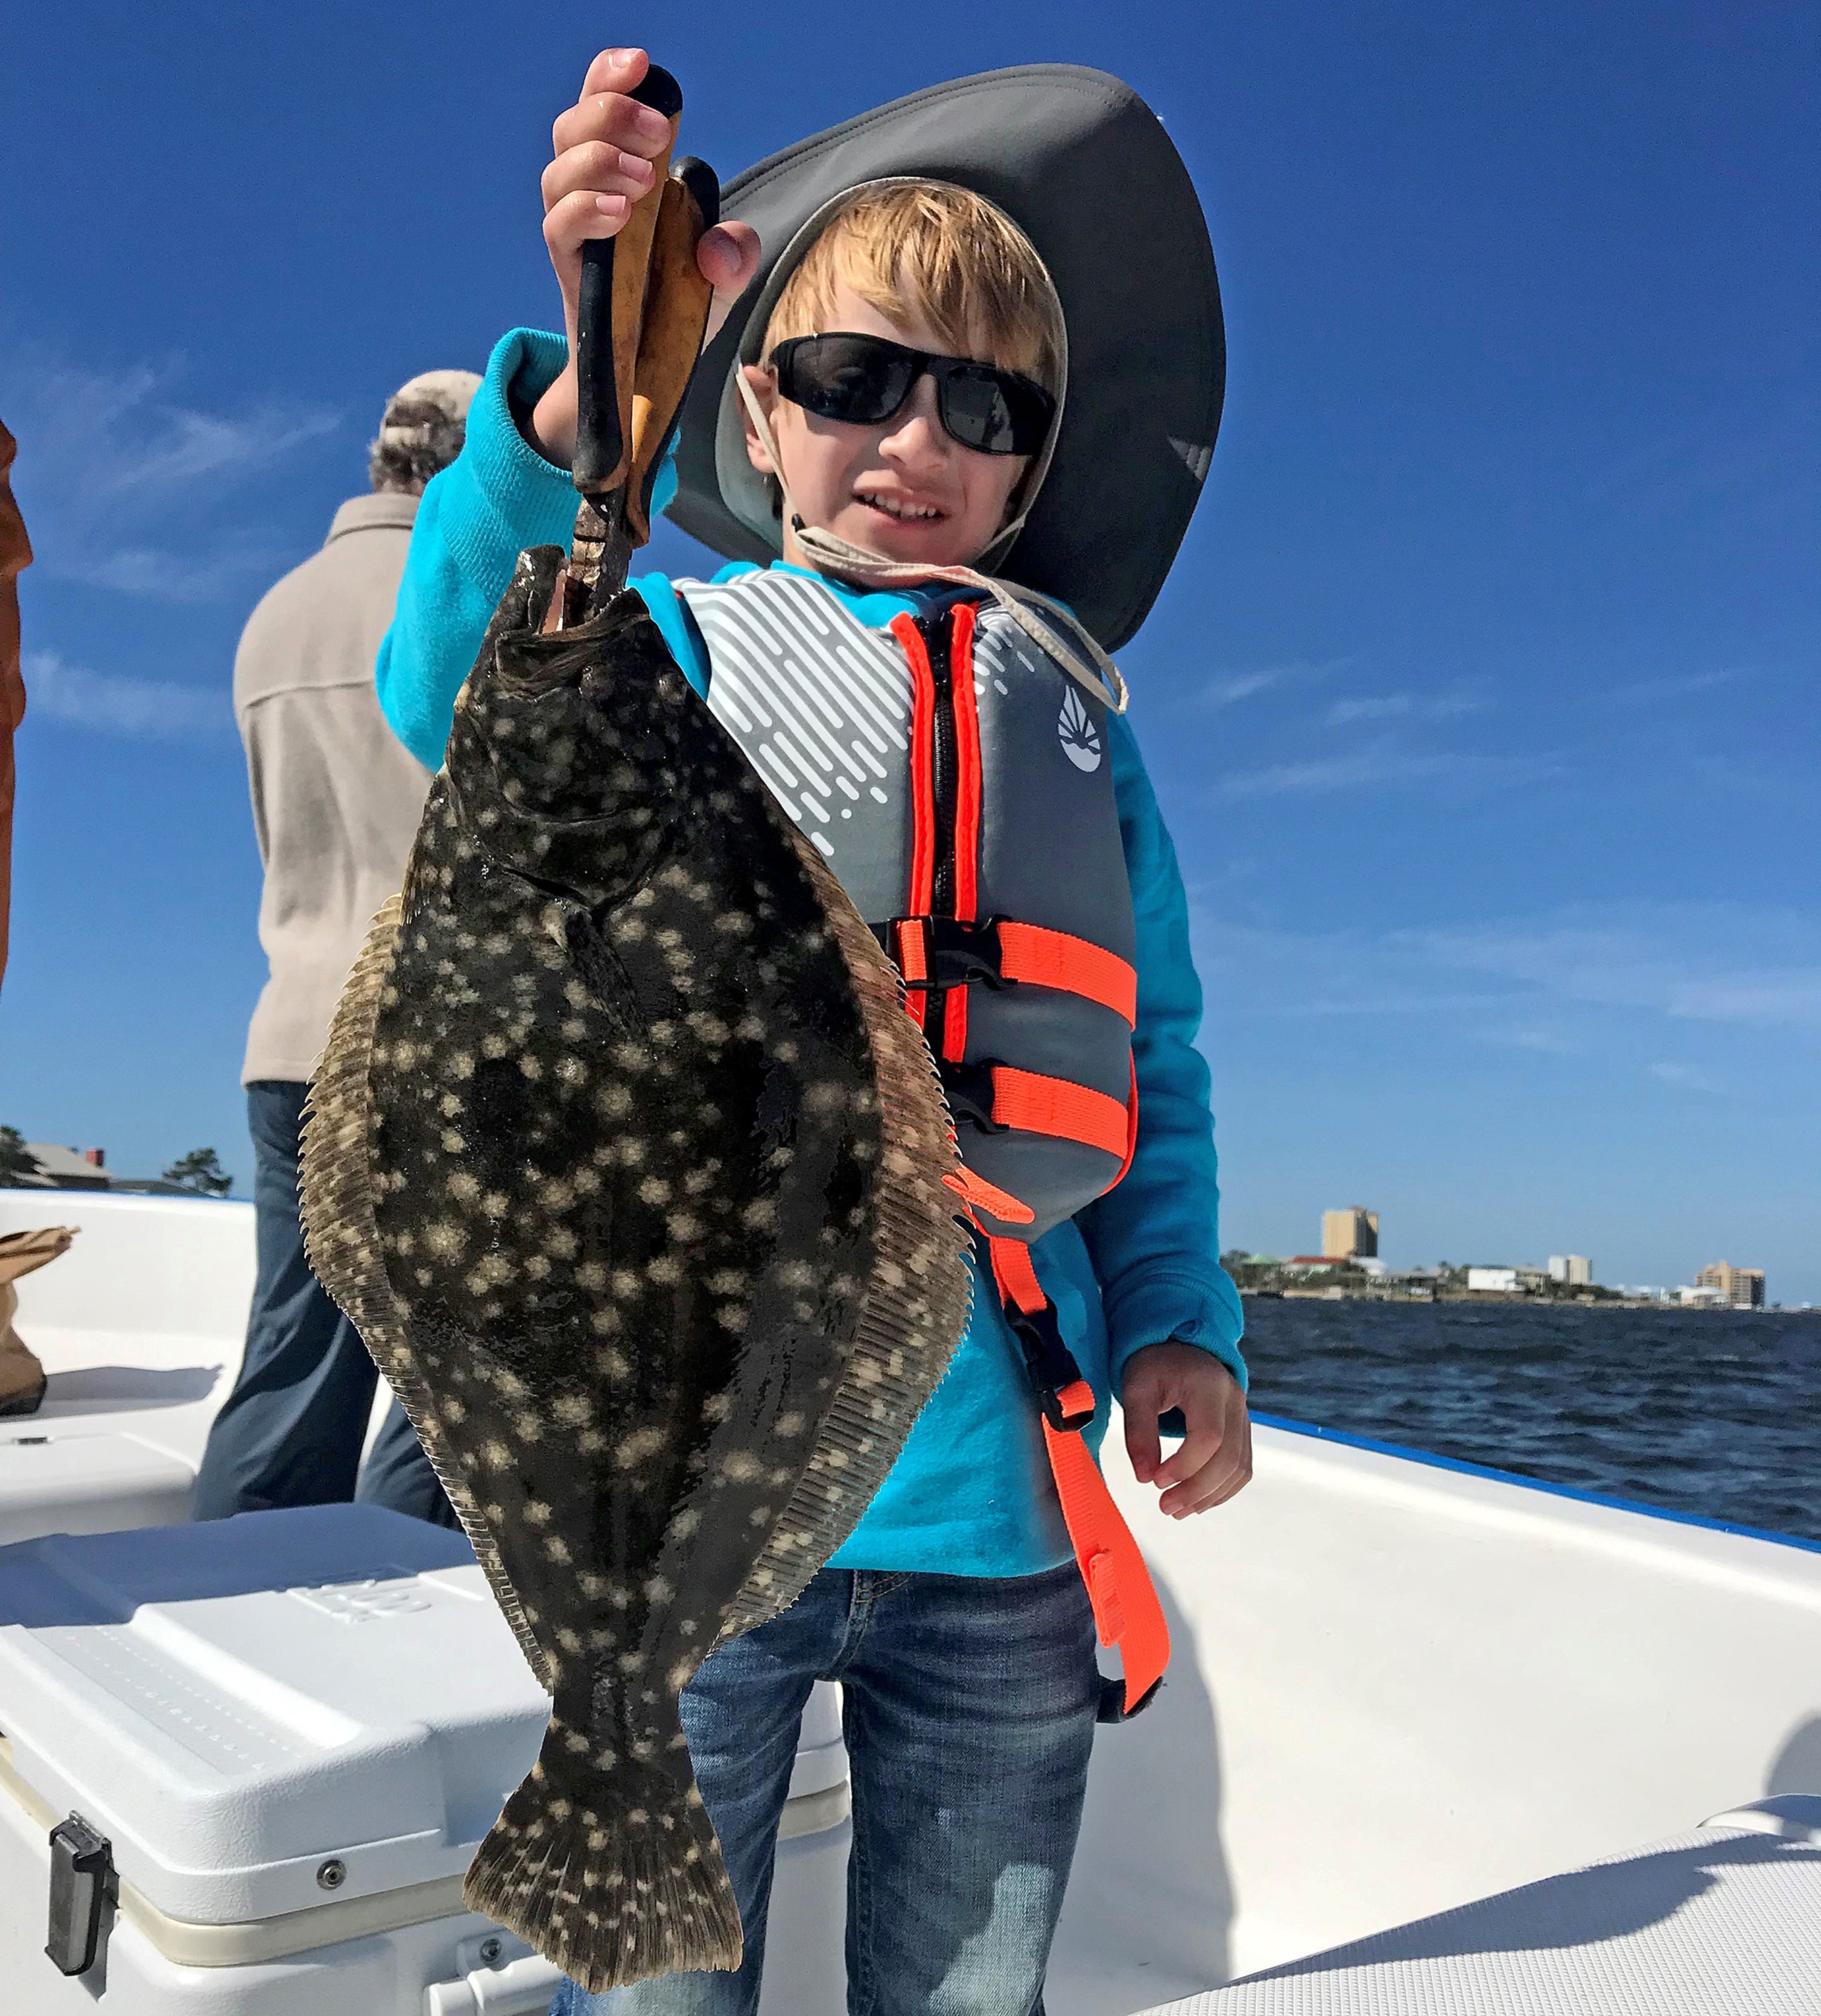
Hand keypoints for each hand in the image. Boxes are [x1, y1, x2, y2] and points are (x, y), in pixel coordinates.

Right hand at [529, 48, 762, 465]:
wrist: (646, 372)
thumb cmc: (676, 309)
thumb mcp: (719, 280)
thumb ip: (733, 254)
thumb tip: (724, 248)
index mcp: (618, 170)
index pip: (600, 105)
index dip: (611, 76)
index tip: (642, 64)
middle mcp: (586, 190)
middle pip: (572, 126)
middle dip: (611, 114)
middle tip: (658, 133)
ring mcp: (573, 229)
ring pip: (559, 170)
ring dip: (600, 161)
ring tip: (645, 182)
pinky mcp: (567, 266)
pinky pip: (559, 225)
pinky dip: (588, 210)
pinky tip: (621, 215)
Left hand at [1121, 1342, 1252, 1517]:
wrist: (1180, 1347)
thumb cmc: (1155, 1366)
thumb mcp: (1136, 1389)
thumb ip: (1138, 1431)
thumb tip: (1144, 1477)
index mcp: (1208, 1385)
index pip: (1209, 1436)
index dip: (1185, 1465)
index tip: (1155, 1480)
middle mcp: (1234, 1401)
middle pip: (1229, 1458)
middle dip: (1197, 1490)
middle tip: (1165, 1506)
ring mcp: (1243, 1416)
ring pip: (1239, 1468)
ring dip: (1210, 1496)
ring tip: (1177, 1509)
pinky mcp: (1242, 1430)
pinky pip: (1242, 1467)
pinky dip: (1222, 1490)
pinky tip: (1196, 1500)